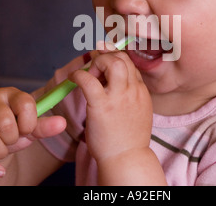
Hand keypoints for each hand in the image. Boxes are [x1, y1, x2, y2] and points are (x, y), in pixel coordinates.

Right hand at [0, 87, 65, 176]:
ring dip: (1, 152)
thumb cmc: (14, 129)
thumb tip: (62, 123)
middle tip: (12, 138)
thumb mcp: (30, 126)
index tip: (27, 128)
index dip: (29, 122)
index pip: (25, 104)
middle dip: (13, 138)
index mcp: (11, 94)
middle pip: (5, 123)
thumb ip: (45, 125)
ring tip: (3, 149)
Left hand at [69, 47, 152, 163]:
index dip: (115, 60)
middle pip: (122, 58)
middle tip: (95, 68)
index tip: (103, 63)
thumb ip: (130, 95)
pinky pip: (89, 81)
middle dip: (106, 57)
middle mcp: (133, 90)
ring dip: (98, 62)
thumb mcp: (138, 111)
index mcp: (141, 91)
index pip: (130, 64)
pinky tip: (74, 79)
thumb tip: (115, 83)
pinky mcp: (102, 106)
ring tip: (89, 74)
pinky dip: (79, 75)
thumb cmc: (128, 139)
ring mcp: (119, 97)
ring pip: (112, 62)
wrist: (127, 159)